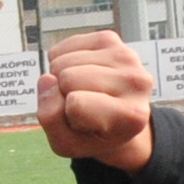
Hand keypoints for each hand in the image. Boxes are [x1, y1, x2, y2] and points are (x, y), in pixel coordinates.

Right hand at [34, 30, 157, 172]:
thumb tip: (47, 79)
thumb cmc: (94, 134)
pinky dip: (61, 62)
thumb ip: (51, 119)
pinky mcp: (111, 39)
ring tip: (82, 91)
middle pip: (68, 78)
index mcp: (132, 115)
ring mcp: (126, 55)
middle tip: (82, 105)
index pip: (76, 104)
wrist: (118, 118)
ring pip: (63, 62)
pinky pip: (64, 48)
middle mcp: (137, 81)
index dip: (67, 115)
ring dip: (61, 78)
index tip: (85, 122)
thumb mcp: (67, 144)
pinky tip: (79, 73)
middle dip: (63, 93)